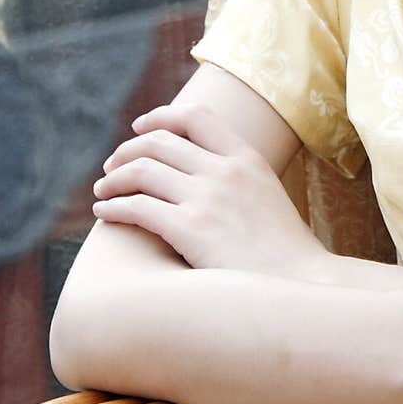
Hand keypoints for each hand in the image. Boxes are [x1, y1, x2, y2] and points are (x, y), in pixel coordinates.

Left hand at [91, 102, 328, 276]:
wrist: (299, 287)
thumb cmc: (282, 252)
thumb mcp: (267, 195)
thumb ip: (236, 177)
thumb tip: (194, 171)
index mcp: (247, 158)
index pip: (196, 116)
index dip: (161, 116)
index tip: (140, 127)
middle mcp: (225, 170)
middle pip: (160, 141)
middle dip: (128, 150)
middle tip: (112, 165)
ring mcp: (208, 198)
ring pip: (142, 170)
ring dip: (114, 178)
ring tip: (103, 190)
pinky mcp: (191, 230)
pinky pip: (137, 207)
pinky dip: (113, 207)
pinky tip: (105, 213)